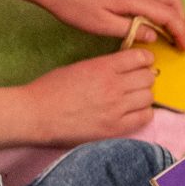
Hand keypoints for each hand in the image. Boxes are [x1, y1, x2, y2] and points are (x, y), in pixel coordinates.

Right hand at [23, 49, 157, 143]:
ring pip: (149, 97)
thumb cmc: (50, 89)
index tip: (143, 62)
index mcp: (103, 67)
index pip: (139, 58)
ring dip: (144, 95)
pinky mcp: (115, 128)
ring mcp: (116, 108)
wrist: (35, 115)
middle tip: (137, 81)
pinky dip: (143, 113)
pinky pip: (145, 118)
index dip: (144, 59)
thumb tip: (124, 68)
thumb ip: (103, 67)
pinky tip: (133, 112)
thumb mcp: (78, 67)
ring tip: (134, 98)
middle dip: (145, 77)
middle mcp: (113, 86)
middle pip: (148, 77)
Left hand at [33, 0, 184, 46]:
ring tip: (170, 25)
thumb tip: (153, 36)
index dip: (180, 31)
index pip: (167, 14)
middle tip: (179, 38)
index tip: (184, 47)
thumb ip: (130, 30)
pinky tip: (154, 11)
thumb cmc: (72, 5)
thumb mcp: (99, 25)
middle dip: (181, 19)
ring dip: (174, 6)